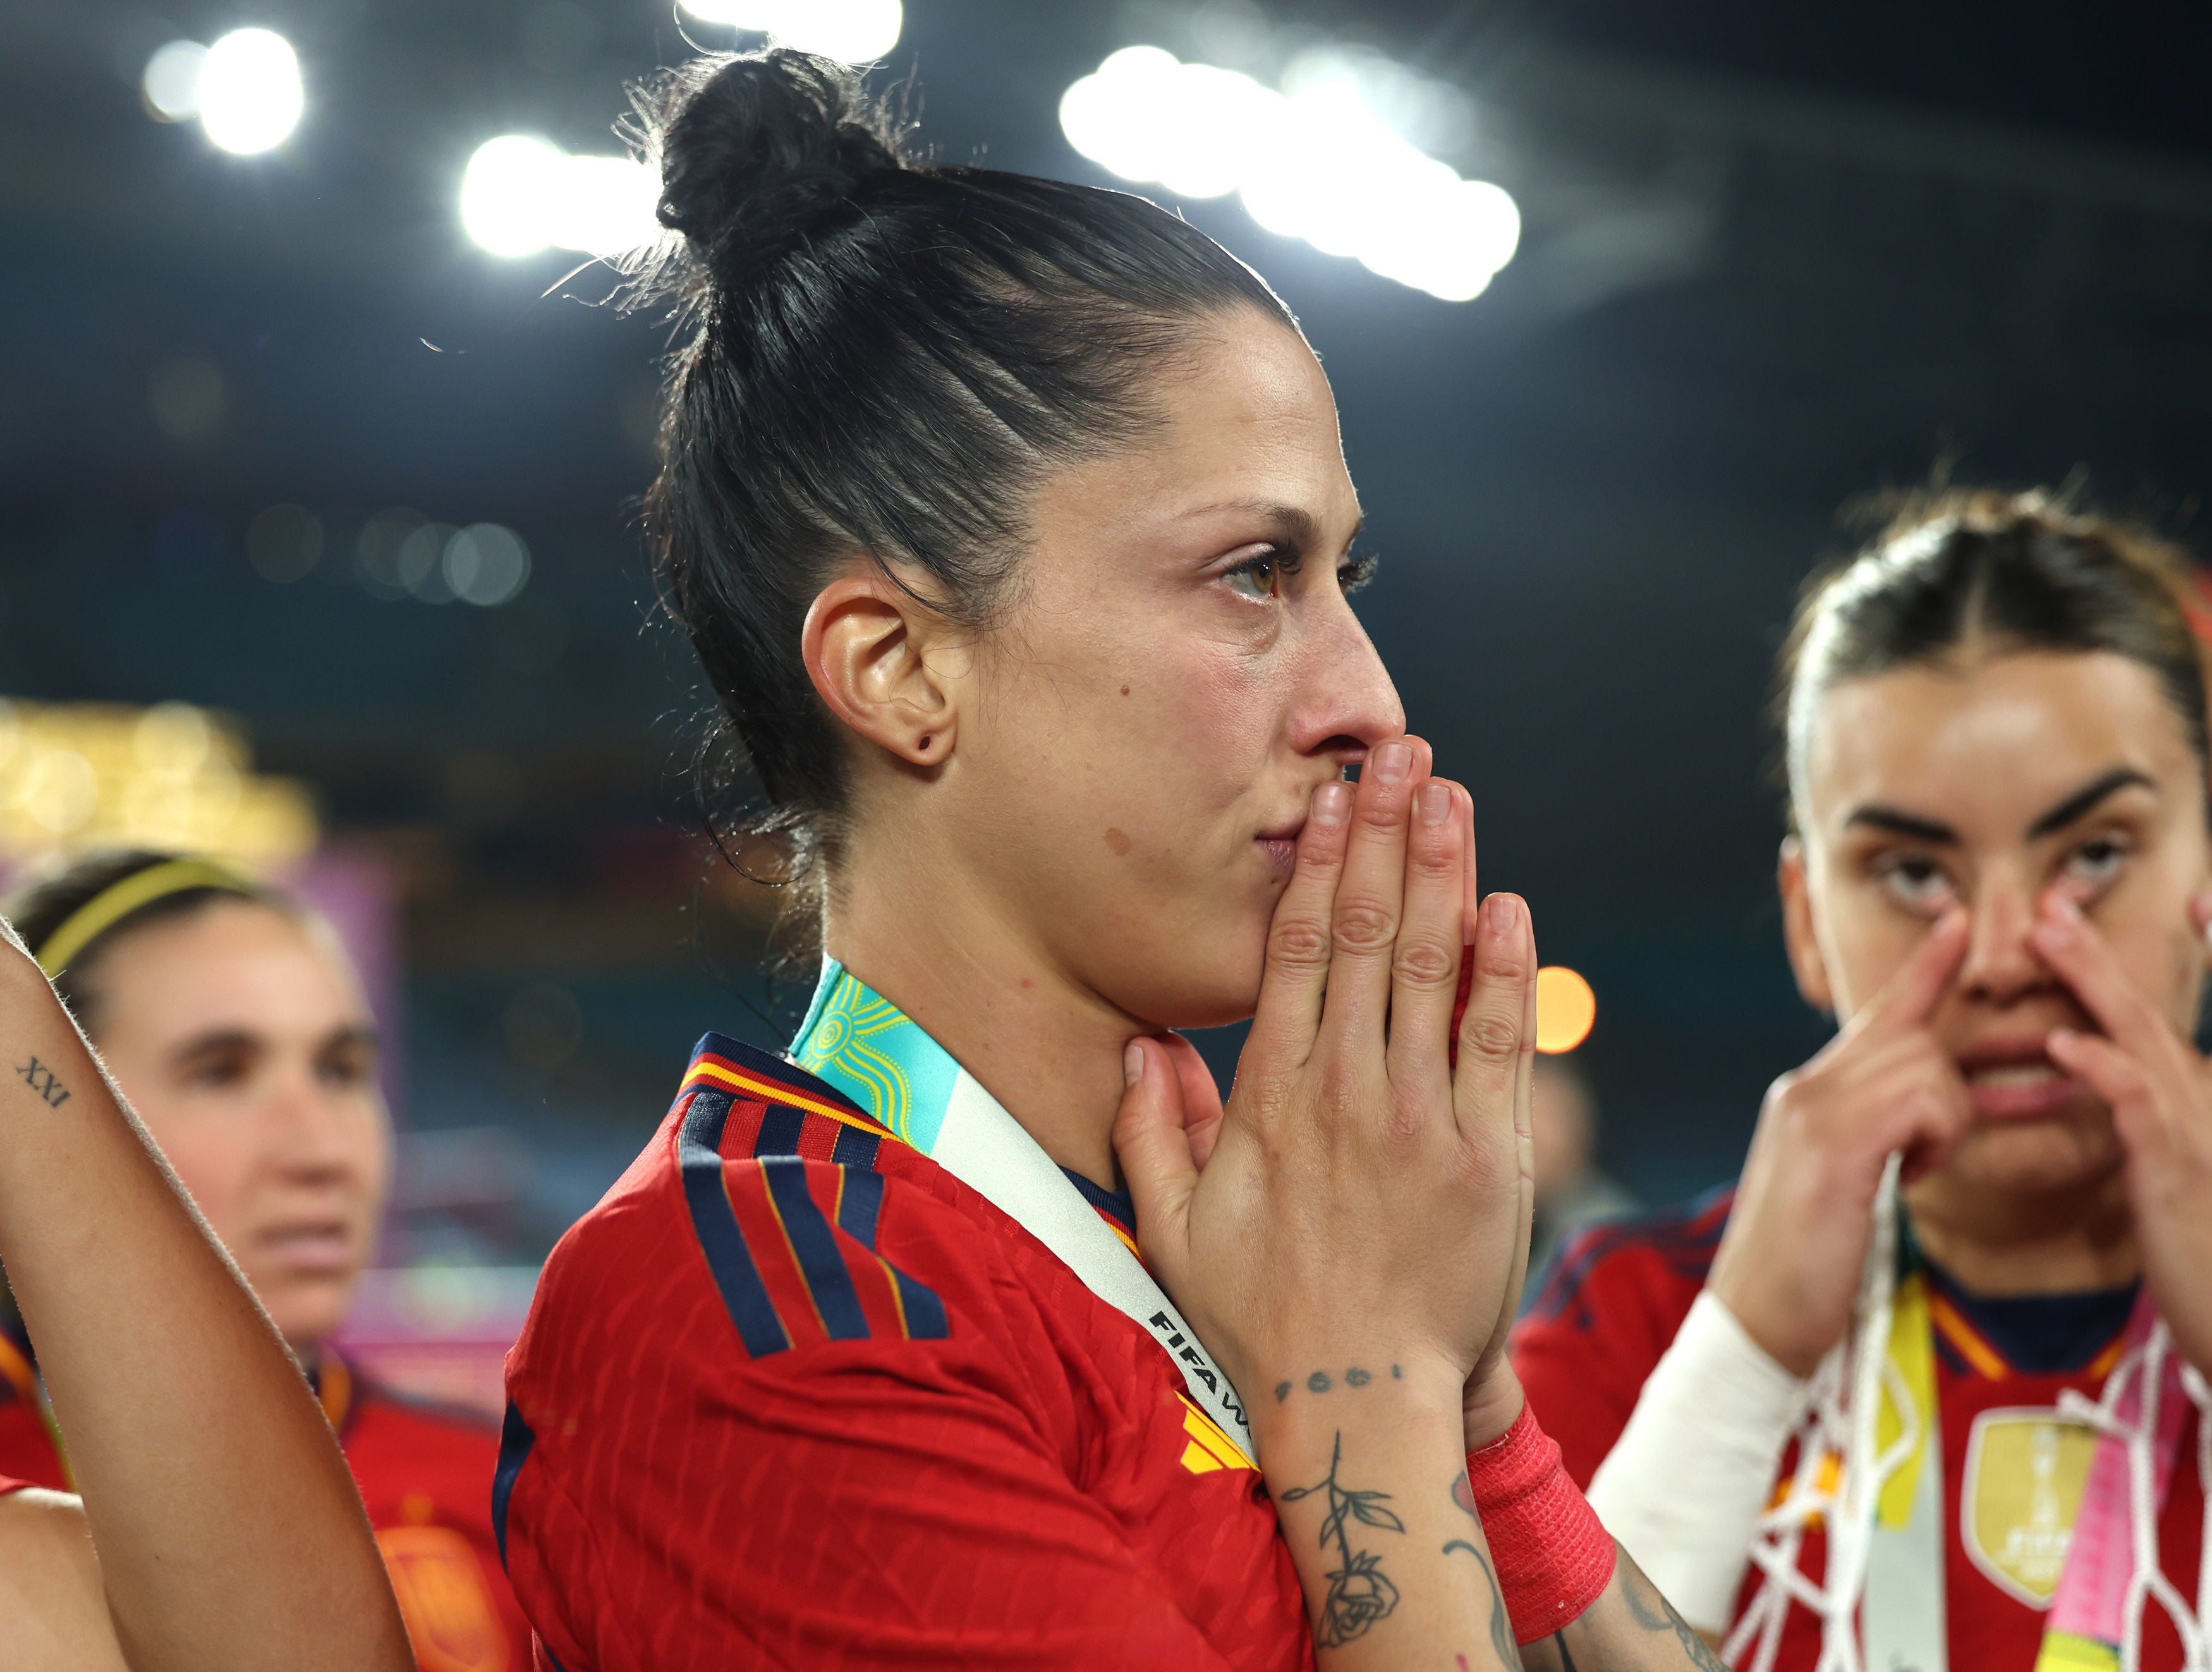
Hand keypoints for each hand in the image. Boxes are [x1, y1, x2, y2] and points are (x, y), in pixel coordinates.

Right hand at [1114, 735, 1537, 1433]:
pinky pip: (1497, 1043)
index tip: (1330, 800)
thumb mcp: (1176, 1230)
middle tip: (1400, 754)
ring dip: (1442, 873)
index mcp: (1272, 1098)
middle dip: (1385, 835)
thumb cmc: (1263, 1317)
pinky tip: (1505, 903)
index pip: (1295, 952)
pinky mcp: (1490, 1157)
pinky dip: (1504, 970)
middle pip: (1365, 934)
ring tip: (1450, 794)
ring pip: (1432, 968)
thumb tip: (1139, 1046)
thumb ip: (1151, 1132)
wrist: (1364, 1402)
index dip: (1317, 866)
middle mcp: (1346, 1092)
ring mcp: (1422, 1119)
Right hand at [1707, 911, 1971, 1376]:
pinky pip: (1921, 1100)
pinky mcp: (1834, 1138)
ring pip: (1925, 1067)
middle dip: (1947, 1094)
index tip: (1955, 923)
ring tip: (1908, 1175)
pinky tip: (1906, 1177)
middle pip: (1912, 1041)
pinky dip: (1933, 1138)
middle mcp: (1805, 1087)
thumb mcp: (1839, 1186)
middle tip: (1924, 1158)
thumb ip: (1868, 1136)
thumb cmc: (1802, 1268)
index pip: (1876, 1019)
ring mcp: (1814, 1107)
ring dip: (1942, 1124)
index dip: (1922, 970)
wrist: (1753, 1317)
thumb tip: (1915, 1119)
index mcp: (1806, 1096)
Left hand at [2031, 890, 2211, 1375]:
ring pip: (2140, 1038)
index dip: (2151, 964)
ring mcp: (2196, 1130)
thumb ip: (2148, 1121)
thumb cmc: (2200, 1251)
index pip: (2161, 1021)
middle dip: (2097, 953)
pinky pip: (2137, 1105)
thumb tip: (2112, 1080)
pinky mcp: (2178, 1167)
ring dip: (2092, 983)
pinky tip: (2064, 1040)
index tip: (2122, 911)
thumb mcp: (2170, 1175)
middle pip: (2145, 1011)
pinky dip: (2101, 1066)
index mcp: (2195, 1101)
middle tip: (2050, 904)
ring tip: (2046, 937)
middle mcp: (2202, 1101)